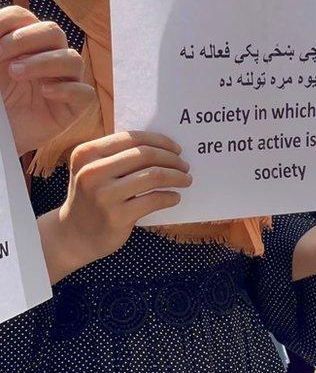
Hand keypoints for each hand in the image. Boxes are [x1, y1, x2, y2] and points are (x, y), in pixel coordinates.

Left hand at [0, 7, 94, 154]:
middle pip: (53, 31)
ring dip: (44, 62)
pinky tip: (45, 93)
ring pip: (72, 59)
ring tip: (16, 73)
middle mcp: (46, 59)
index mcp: (22, 45)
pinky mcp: (74, 108)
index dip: (10, 22)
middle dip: (26, 39)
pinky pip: (84, 93)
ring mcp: (63, 82)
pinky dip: (67, 89)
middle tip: (1, 55)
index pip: (24, 17)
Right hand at [37, 131, 190, 283]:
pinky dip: (170, 197)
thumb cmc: (92, 196)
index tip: (176, 149)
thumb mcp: (94, 169)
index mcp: (87, 153)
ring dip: (176, 177)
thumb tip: (164, 145)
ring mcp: (103, 195)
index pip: (132, 137)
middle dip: (172, 159)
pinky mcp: (116, 216)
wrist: (72, 235)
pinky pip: (154, 200)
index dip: (160, 141)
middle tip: (185, 166)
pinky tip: (174, 197)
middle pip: (145, 154)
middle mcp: (92, 172)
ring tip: (186, 180)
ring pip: (153, 175)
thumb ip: (119, 155)